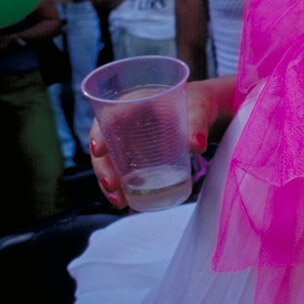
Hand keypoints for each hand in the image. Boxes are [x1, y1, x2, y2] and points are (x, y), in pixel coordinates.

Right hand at [89, 80, 218, 206]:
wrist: (204, 113)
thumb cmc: (198, 103)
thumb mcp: (199, 109)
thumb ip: (197, 123)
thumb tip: (197, 144)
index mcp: (136, 101)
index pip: (109, 116)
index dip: (99, 133)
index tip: (98, 151)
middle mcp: (126, 121)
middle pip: (105, 143)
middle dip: (103, 167)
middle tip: (111, 186)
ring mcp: (130, 139)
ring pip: (111, 160)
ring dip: (110, 182)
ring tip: (119, 201)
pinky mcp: (137, 154)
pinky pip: (123, 169)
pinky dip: (123, 185)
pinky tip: (126, 201)